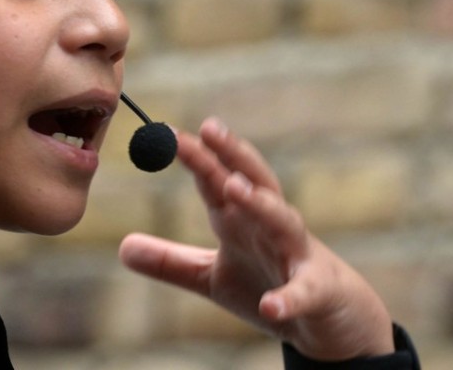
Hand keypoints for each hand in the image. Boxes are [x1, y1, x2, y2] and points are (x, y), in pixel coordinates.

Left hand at [119, 118, 393, 360]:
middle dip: (232, 155)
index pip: (217, 180)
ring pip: (283, 221)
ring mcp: (298, 255)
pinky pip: (304, 292)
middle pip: (253, 181)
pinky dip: (289, 297)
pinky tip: (271, 304)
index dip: (197, 158)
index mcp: (242, 219)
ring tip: (234, 188)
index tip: (169, 134)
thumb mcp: (212, 276)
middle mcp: (271, 226)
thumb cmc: (268, 283)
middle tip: (209, 130)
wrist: (331, 321)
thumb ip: (170, 261)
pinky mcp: (319, 292)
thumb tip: (121, 247)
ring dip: (260, 203)